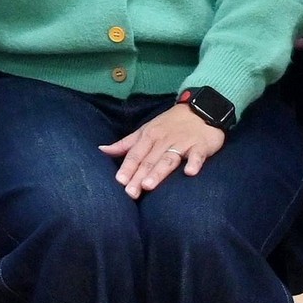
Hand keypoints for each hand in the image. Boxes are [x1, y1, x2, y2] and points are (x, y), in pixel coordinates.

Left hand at [101, 99, 227, 199]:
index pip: (135, 154)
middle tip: (130, 193)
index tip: (119, 182)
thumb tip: (102, 150)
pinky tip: (190, 173)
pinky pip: (197, 155)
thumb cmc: (169, 124)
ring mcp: (182, 143)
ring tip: (148, 185)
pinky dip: (194, 163)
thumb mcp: (145, 130)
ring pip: (168, 159)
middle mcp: (163, 140)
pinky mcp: (200, 146)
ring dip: (158, 172)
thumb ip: (125, 144)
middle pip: (149, 160)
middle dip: (139, 176)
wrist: (200, 109)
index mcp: (148, 136)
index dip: (127, 168)